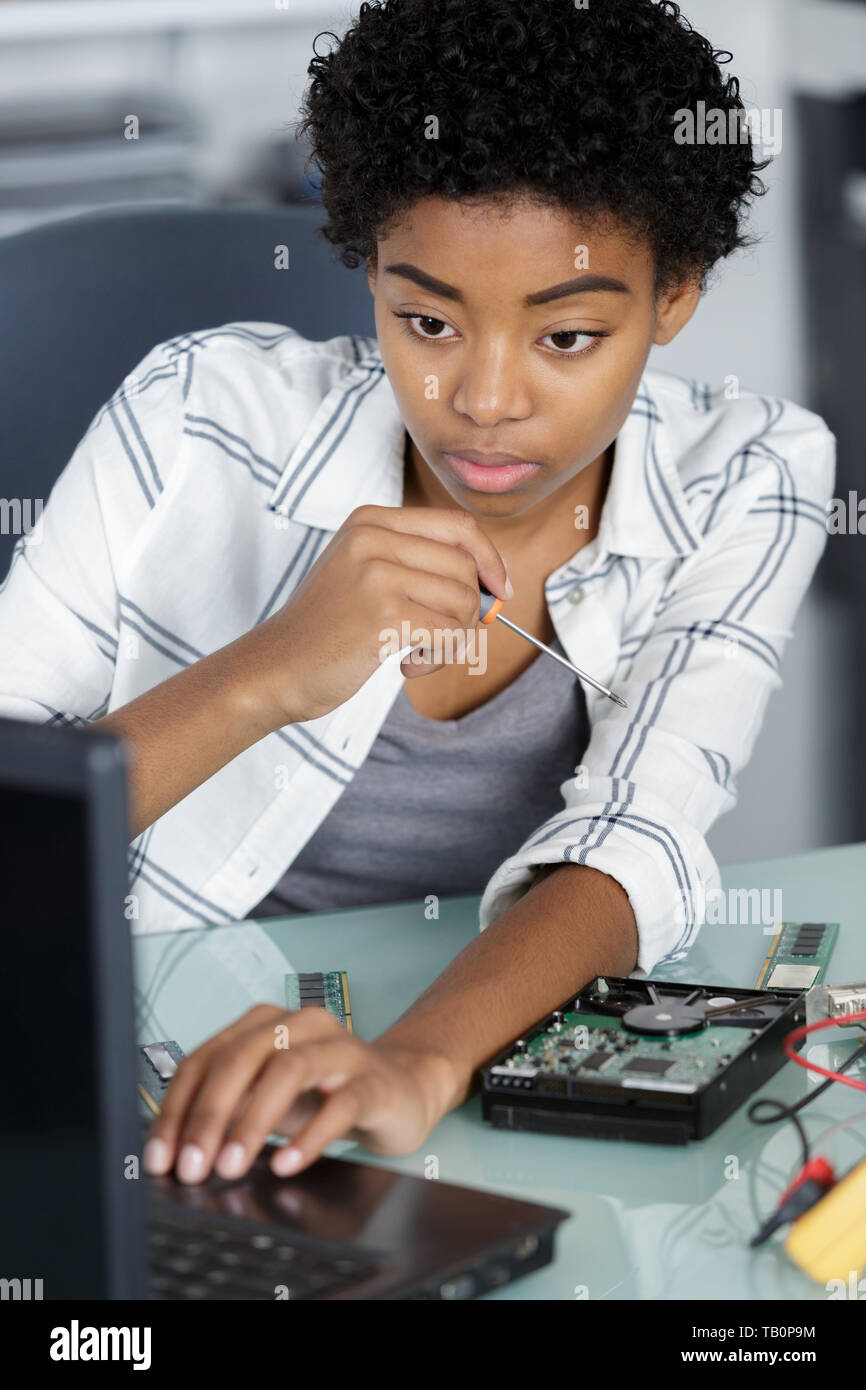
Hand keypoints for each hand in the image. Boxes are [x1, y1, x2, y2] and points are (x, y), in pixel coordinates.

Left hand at [141, 1004, 461, 1182]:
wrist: (401, 1090)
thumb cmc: (325, 1094)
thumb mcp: (267, 1102)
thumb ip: (228, 1113)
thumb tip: (176, 1148)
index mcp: (264, 1024)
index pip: (206, 1058)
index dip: (177, 1108)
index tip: (160, 1156)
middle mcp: (299, 1025)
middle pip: (242, 1057)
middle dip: (208, 1115)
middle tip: (191, 1167)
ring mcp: (339, 1048)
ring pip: (288, 1070)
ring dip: (252, 1122)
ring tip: (230, 1166)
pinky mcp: (372, 1080)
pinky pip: (340, 1104)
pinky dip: (309, 1136)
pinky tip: (287, 1164)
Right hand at [237, 504, 510, 727]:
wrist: (275, 669)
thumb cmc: (326, 631)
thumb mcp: (363, 574)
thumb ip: (418, 564)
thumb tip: (495, 582)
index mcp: (370, 520)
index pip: (458, 525)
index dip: (489, 559)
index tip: (500, 589)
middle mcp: (373, 537)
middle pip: (466, 566)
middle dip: (467, 611)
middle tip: (438, 639)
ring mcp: (376, 572)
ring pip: (463, 601)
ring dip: (453, 639)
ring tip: (417, 653)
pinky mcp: (383, 612)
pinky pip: (449, 633)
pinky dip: (440, 656)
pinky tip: (407, 665)